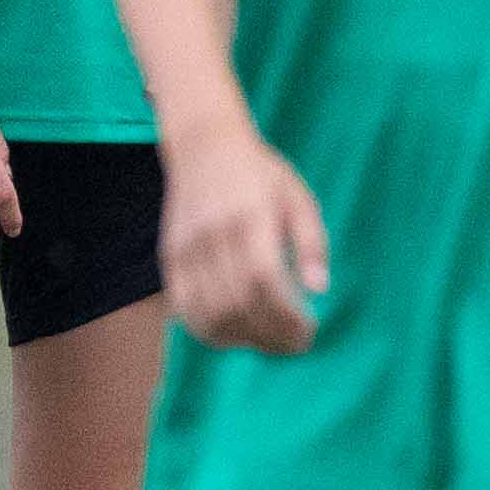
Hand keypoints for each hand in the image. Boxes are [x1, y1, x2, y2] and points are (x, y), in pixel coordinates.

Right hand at [158, 124, 327, 353]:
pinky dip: (209, 331)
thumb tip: (319, 289)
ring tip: (269, 342)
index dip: (286, 316)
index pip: (264, 280)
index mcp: (251, 216)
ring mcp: (188, 247)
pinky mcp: (171, 256)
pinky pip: (185, 307)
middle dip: (271, 334)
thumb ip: (312, 242)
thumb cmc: (261, 173)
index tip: (308, 331)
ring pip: (210, 312)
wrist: (204, 145)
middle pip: (238, 303)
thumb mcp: (298, 197)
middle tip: (295, 344)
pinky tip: (234, 336)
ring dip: (243, 339)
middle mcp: (214, 234)